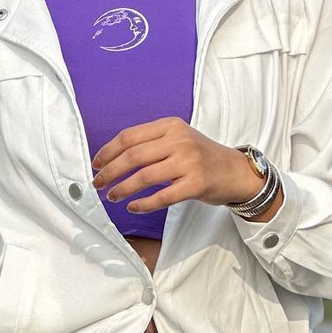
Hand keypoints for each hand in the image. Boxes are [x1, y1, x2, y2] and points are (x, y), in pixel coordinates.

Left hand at [89, 116, 266, 213]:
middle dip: (110, 171)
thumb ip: (152, 142)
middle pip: (133, 156)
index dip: (108, 151)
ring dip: (123, 188)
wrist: (235, 171)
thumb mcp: (179, 138)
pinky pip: (162, 197)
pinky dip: (143, 204)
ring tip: (112, 196)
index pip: (129, 136)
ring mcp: (189, 162)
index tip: (96, 164)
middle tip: (98, 183)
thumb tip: (113, 158)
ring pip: (144, 176)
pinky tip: (133, 206)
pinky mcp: (196, 184)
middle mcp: (179, 140)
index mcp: (170, 126)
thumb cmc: (201, 156)